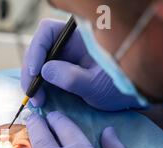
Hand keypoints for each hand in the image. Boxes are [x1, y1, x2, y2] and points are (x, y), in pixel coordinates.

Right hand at [21, 19, 141, 110]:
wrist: (131, 96)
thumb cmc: (121, 87)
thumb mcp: (97, 85)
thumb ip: (72, 78)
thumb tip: (44, 71)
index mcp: (79, 36)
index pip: (47, 32)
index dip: (36, 50)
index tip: (35, 73)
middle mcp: (68, 43)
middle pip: (38, 48)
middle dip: (31, 71)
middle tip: (32, 94)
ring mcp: (64, 56)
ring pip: (38, 62)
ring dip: (33, 81)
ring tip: (37, 100)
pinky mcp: (61, 70)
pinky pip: (43, 74)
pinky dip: (39, 86)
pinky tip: (41, 98)